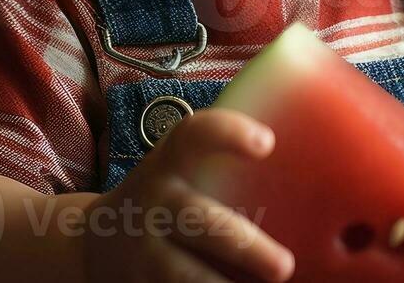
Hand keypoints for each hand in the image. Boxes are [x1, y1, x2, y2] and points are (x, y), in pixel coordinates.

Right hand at [73, 108, 294, 282]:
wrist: (93, 245)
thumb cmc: (166, 200)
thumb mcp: (176, 171)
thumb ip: (222, 166)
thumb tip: (311, 171)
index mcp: (170, 164)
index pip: (194, 136)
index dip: (228, 134)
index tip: (267, 142)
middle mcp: (157, 204)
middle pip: (200, 222)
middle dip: (244, 247)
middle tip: (284, 266)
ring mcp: (146, 252)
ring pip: (187, 275)